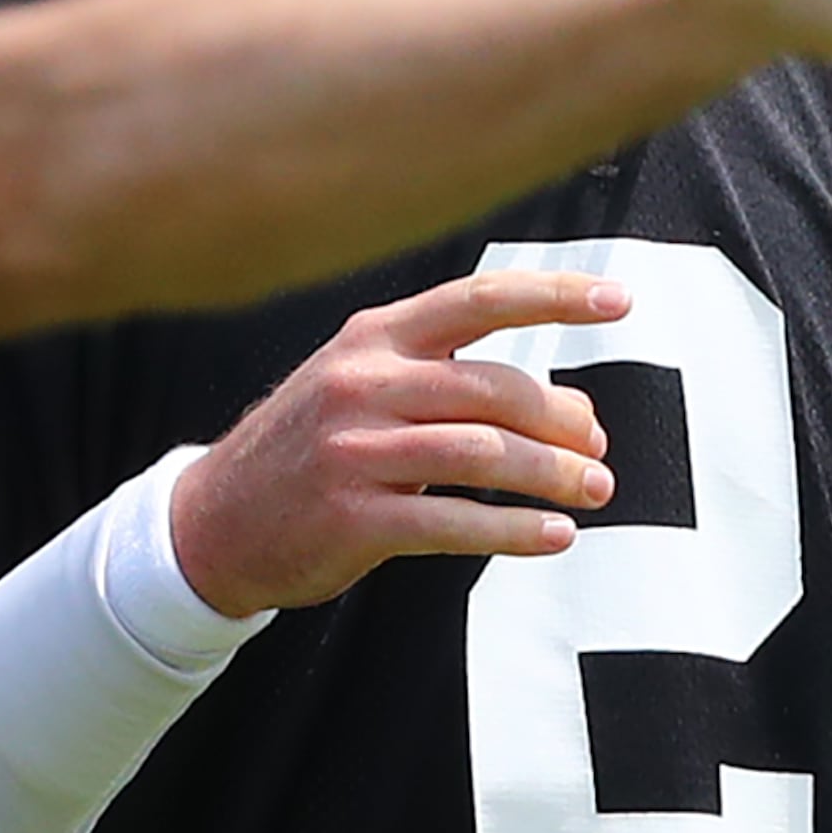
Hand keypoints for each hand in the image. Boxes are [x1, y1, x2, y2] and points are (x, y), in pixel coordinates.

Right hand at [168, 269, 625, 616]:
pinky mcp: (351, 517)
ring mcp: (353, 451)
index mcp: (372, 338)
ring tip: (594, 492)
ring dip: (552, 475)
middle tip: (598, 451)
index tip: (619, 297)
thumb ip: (453, 384)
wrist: (212, 522)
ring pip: (481, 453)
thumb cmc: (311, 451)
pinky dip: (515, 531)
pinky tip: (554, 537)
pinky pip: (453, 521)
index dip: (554, 295)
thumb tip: (574, 409)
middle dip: (562, 419)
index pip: (478, 299)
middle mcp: (361, 384)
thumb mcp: (363, 388)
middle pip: (492, 387)